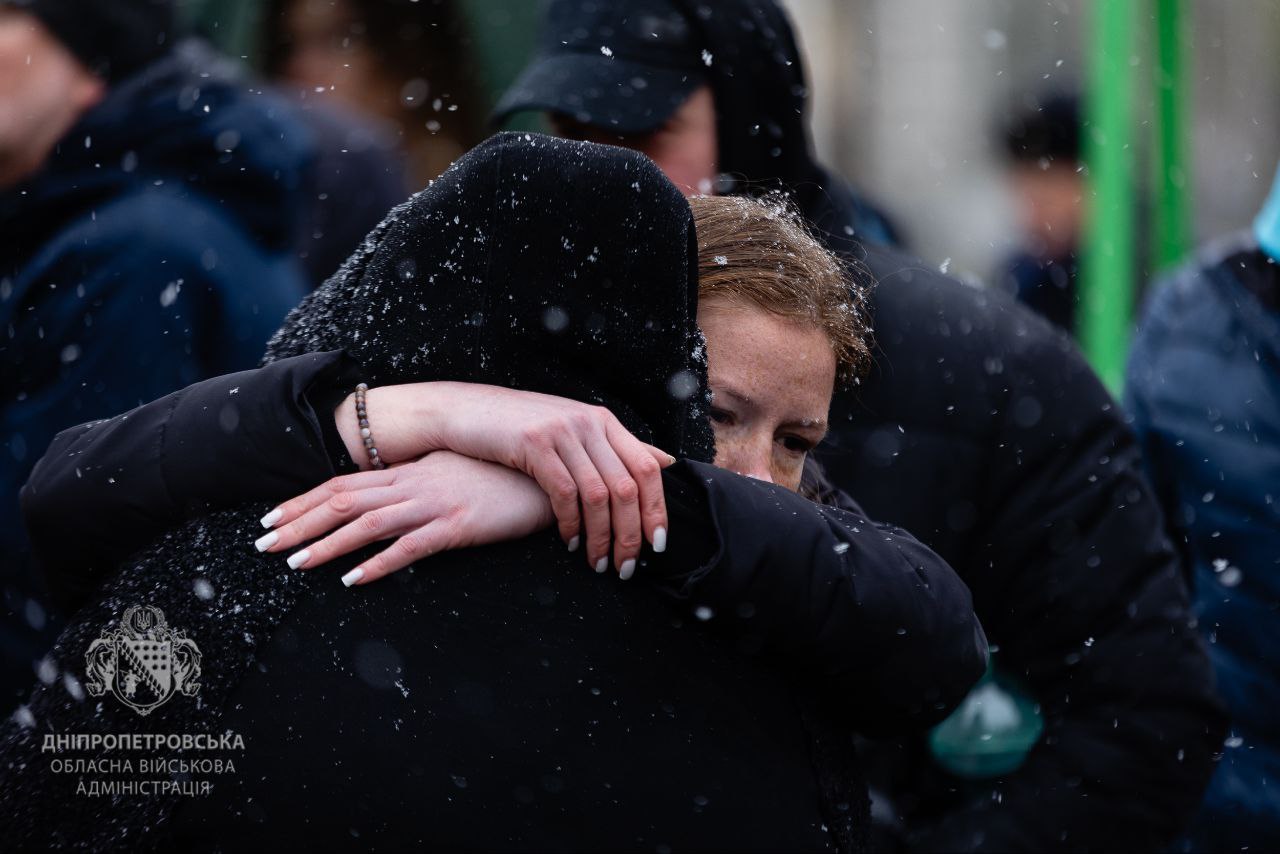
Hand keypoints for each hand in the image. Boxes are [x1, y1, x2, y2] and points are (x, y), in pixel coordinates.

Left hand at [254, 451, 553, 585]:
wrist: (549, 472)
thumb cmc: (504, 475)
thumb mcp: (455, 474)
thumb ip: (422, 485)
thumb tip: (392, 501)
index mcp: (410, 471)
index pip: (345, 484)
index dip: (304, 500)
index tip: (271, 516)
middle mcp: (415, 483)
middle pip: (343, 501)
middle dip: (299, 522)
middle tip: (262, 543)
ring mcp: (434, 503)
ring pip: (367, 523)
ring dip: (326, 544)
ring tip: (294, 564)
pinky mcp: (457, 525)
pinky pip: (410, 548)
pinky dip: (378, 564)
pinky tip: (353, 581)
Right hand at [335, 382, 675, 577]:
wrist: (463, 411)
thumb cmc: (518, 428)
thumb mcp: (572, 430)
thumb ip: (616, 447)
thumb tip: (665, 461)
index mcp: (603, 421)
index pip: (647, 468)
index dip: (656, 509)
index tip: (657, 544)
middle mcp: (588, 422)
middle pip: (628, 486)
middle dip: (631, 534)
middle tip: (627, 566)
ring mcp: (562, 431)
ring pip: (599, 495)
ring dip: (601, 536)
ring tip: (598, 562)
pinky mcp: (534, 443)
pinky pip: (564, 493)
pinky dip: (571, 524)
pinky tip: (570, 542)